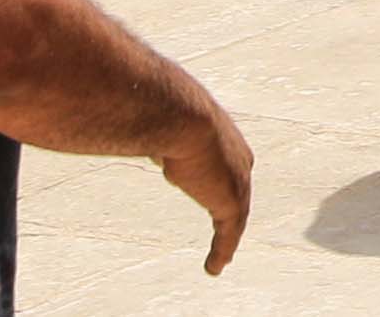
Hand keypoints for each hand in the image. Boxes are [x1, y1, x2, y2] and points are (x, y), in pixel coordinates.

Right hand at [161, 96, 256, 273]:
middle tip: (227, 225)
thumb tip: (140, 128)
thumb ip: (156, 130)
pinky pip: (230, 232)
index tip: (212, 189)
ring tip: (223, 256)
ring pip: (237, 214)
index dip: (222, 178)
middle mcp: (238, 158)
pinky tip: (215, 267)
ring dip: (229, 236)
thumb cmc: (166, 111)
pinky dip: (223, 250)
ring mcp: (239, 180)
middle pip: (238, 188)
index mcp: (224, 137)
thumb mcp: (160, 121)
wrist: (181, 116)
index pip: (228, 162)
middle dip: (233, 206)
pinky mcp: (232, 201)